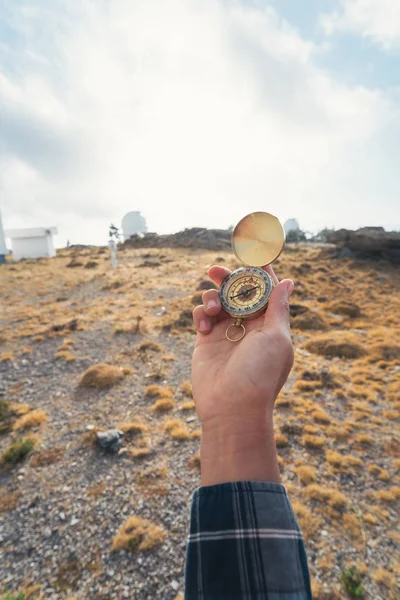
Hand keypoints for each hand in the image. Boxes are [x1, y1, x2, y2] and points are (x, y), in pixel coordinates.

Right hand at [192, 264, 293, 484]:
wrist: (232, 408)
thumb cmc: (260, 374)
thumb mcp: (277, 338)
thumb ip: (278, 307)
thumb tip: (288, 281)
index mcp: (271, 323)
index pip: (266, 289)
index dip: (260, 271)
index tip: (251, 252)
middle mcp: (249, 325)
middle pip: (238, 291)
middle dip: (228, 278)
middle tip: (216, 270)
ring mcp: (226, 332)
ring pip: (218, 300)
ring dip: (212, 296)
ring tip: (211, 307)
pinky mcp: (206, 340)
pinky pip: (201, 316)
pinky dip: (200, 314)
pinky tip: (204, 327)